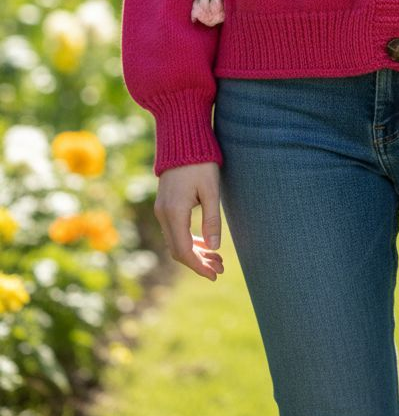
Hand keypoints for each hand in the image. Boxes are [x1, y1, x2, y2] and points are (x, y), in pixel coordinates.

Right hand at [154, 162, 224, 280]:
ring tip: (217, 259)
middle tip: (220, 269)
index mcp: (174, 213)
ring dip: (195, 252)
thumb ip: (212, 219)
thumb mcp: (211, 190)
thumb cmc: (200, 163)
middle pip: (178, 250)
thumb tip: (214, 248)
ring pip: (176, 241)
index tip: (214, 275)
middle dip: (199, 262)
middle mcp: (163, 214)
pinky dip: (189, 240)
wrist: (182, 140)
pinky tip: (205, 243)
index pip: (184, 251)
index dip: (199, 266)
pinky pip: (175, 230)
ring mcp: (162, 209)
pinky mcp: (165, 204)